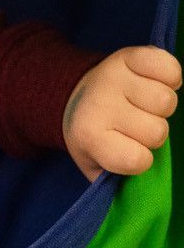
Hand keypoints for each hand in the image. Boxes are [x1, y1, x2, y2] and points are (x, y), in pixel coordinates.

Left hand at [62, 45, 180, 183]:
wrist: (75, 98)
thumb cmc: (95, 138)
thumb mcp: (95, 167)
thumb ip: (116, 184)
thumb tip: (143, 192)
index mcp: (89, 136)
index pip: (137, 159)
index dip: (141, 159)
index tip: (130, 152)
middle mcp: (99, 105)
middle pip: (157, 130)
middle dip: (152, 133)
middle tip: (136, 127)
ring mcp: (114, 77)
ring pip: (167, 101)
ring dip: (162, 107)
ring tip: (145, 106)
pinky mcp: (129, 55)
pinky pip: (169, 66)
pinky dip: (171, 75)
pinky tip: (156, 82)